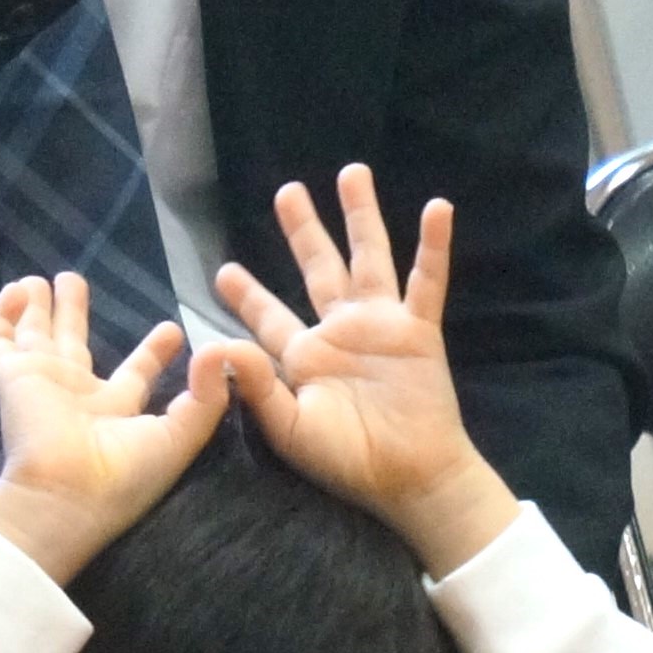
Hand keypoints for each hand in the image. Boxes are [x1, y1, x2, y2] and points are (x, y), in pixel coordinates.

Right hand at [0, 272, 235, 579]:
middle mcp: (78, 394)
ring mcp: (42, 383)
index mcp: (117, 410)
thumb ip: (205, 396)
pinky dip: (2, 315)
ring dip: (37, 308)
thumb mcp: (181, 436)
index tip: (173, 330)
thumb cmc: (126, 473)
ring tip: (40, 279)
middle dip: (74, 312)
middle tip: (75, 280)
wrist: (68, 494)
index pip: (136, 374)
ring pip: (34, 336)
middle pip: (74, 344)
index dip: (154, 351)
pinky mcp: (13, 377)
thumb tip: (218, 351)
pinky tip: (16, 288)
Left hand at [215, 164, 519, 574]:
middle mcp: (340, 332)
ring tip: (352, 173)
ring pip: (369, 259)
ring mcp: (381, 327)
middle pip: (318, 268)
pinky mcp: (418, 332)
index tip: (223, 270)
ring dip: (361, 217)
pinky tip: (437, 208)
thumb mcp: (289, 427)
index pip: (269, 316)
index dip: (247, 294)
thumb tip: (215, 347)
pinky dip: (433, 246)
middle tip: (286, 191)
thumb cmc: (346, 461)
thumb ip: (255, 386)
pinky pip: (426, 282)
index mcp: (304, 357)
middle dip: (302, 231)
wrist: (408, 479)